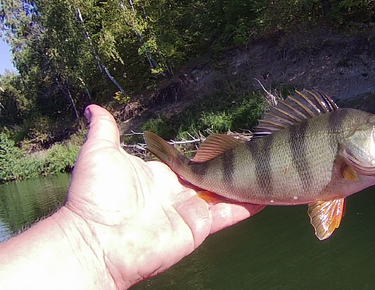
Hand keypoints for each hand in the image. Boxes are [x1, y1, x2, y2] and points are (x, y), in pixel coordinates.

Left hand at [61, 105, 263, 288]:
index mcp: (160, 176)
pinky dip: (249, 205)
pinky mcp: (202, 227)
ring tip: (266, 169)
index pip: (190, 161)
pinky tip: (266, 194)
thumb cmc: (97, 197)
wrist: (99, 240)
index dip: (206, 153)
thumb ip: (104, 130)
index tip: (225, 140)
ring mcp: (192, 210)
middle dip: (230, 166)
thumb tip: (94, 108)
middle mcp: (179, 193)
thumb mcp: (98, 153)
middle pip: (211, 176)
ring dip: (244, 184)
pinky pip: (231, 214)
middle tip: (253, 150)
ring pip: (225, 194)